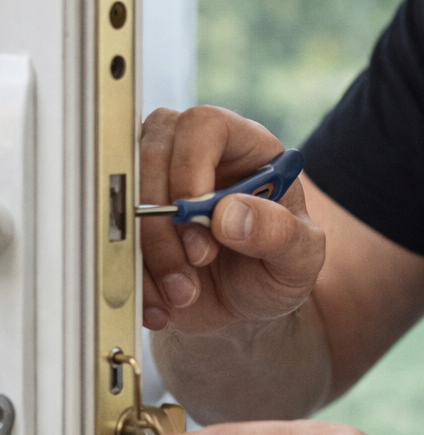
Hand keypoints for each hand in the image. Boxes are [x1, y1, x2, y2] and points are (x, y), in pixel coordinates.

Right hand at [140, 106, 325, 333]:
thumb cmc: (278, 267)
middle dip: (168, 221)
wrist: (247, 308)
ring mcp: (157, 185)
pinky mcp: (132, 222)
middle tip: (198, 262)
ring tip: (185, 293)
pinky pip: (111, 238)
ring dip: (149, 253)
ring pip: (125, 196)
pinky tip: (163, 304)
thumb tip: (230, 214)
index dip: (192, 163)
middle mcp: (195, 156)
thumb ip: (280, 233)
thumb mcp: (300, 257)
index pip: (205, 125)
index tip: (198, 212)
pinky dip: (134, 278)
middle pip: (153, 156)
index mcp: (245, 149)